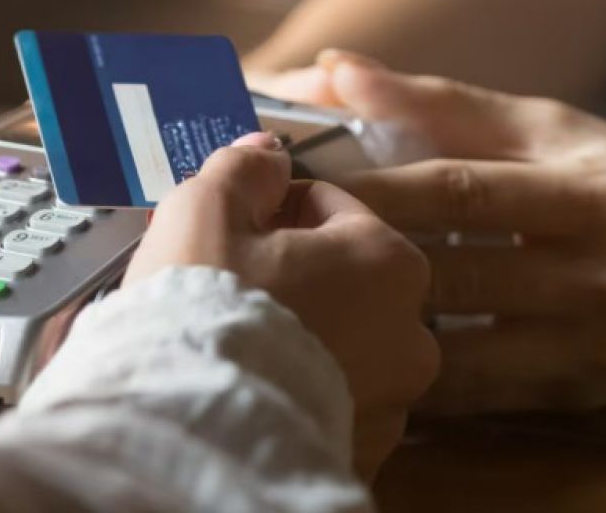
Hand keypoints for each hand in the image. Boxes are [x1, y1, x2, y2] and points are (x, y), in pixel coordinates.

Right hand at [125, 132, 438, 477]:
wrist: (194, 434)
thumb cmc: (204, 310)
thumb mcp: (207, 210)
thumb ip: (244, 169)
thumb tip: (267, 150)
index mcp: (389, 262)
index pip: (331, 207)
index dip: (272, 209)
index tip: (232, 226)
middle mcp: (411, 336)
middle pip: (341, 279)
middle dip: (290, 274)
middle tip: (228, 284)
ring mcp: (391, 404)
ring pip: (339, 344)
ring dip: (299, 334)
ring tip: (235, 342)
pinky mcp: (362, 456)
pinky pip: (329, 404)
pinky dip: (297, 391)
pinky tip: (250, 388)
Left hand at [266, 51, 605, 413]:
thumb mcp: (558, 130)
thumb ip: (446, 104)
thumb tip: (337, 67)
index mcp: (590, 193)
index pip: (462, 191)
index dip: (373, 189)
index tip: (296, 181)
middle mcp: (598, 275)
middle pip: (453, 273)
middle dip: (360, 260)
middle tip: (278, 253)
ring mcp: (594, 347)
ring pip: (459, 351)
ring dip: (381, 330)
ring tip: (308, 311)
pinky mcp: (583, 396)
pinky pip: (482, 396)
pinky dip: (422, 378)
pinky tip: (366, 358)